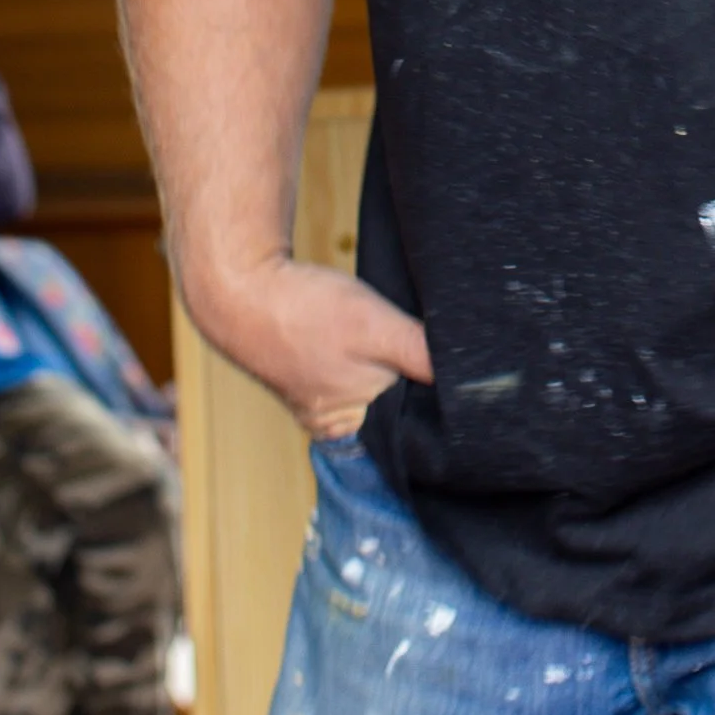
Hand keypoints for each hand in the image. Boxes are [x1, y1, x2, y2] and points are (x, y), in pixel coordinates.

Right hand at [199, 253, 432, 438]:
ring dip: (387, 363)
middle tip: (418, 345)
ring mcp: (317, 400)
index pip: (411, 427)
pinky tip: (365, 333)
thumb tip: (474, 379)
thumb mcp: (377, 329)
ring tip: (388, 335)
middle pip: (394, 408)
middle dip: (412, 382)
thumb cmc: (305, 311)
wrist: (240, 287)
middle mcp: (334, 424)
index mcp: (352, 427)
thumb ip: (422, 355)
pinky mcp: (307, 374)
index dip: (436, 400)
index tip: (453, 376)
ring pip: (373, 387)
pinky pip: (351, 372)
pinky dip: (363, 354)